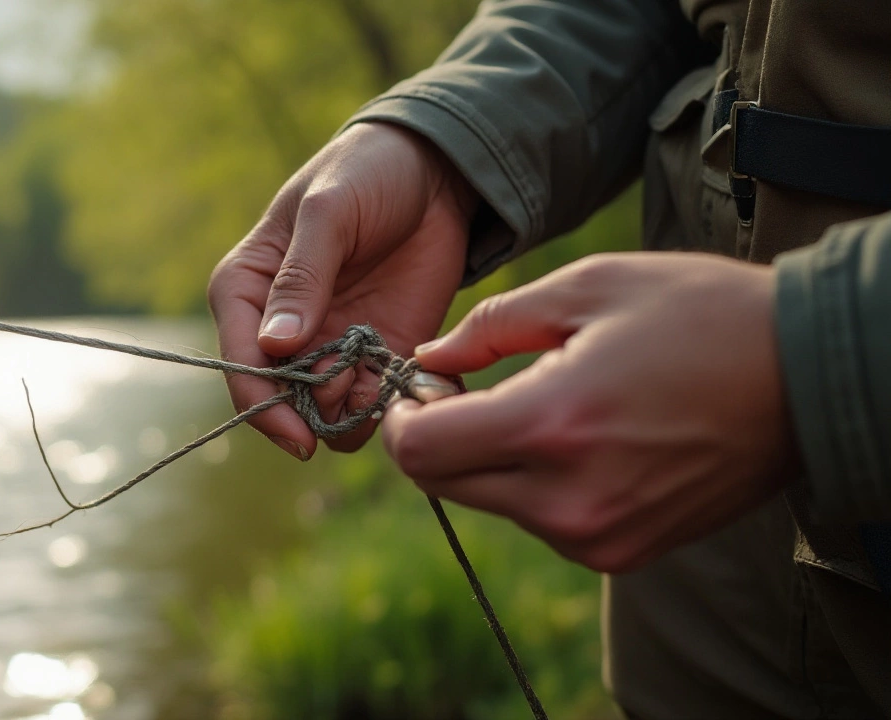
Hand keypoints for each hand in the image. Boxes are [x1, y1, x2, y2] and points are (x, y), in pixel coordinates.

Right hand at [208, 122, 475, 459]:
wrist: (432, 172)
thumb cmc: (363, 174)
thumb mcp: (329, 212)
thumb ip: (302, 276)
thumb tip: (274, 344)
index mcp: (246, 290)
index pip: (238, 363)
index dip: (262, 405)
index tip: (298, 434)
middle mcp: (278, 329)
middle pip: (277, 399)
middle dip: (310, 409)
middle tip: (348, 383)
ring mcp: (326, 346)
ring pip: (321, 413)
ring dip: (347, 411)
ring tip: (375, 374)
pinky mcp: (373, 355)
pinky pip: (367, 405)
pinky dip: (383, 407)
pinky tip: (402, 381)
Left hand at [382, 253, 795, 572]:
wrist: (807, 377)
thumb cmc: (700, 315)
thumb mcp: (588, 288)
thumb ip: (490, 327)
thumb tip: (428, 360)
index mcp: (552, 426)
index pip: (419, 452)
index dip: (400, 417)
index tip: (418, 385)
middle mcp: (566, 499)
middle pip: (442, 484)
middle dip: (433, 435)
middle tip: (464, 388)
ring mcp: (596, 536)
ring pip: (489, 503)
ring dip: (485, 458)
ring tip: (537, 403)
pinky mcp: (621, 553)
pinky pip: (538, 521)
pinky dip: (531, 483)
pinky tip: (575, 437)